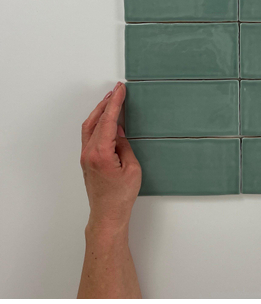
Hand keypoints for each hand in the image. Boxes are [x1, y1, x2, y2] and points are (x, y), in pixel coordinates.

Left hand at [80, 82, 140, 232]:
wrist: (107, 214)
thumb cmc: (121, 195)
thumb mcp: (132, 168)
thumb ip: (124, 145)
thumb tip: (118, 131)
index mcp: (100, 153)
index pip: (107, 121)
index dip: (115, 103)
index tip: (120, 89)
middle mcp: (89, 152)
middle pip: (95, 120)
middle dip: (106, 103)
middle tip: (117, 90)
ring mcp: (85, 156)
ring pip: (90, 126)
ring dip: (100, 111)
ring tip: (111, 100)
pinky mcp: (86, 159)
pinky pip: (90, 134)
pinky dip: (98, 122)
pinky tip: (106, 119)